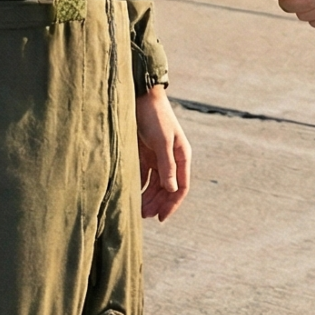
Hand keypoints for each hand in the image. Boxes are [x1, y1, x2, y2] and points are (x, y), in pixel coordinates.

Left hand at [136, 86, 191, 220]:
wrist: (141, 96)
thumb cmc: (155, 116)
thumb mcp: (162, 141)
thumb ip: (167, 166)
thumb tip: (172, 189)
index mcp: (182, 155)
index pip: (181, 186)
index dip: (172, 204)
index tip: (161, 218)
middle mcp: (172, 158)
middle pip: (168, 188)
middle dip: (158, 203)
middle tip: (144, 217)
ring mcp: (158, 156)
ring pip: (155, 184)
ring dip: (149, 197)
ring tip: (138, 211)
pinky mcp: (145, 153)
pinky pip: (144, 175)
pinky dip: (140, 186)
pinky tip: (132, 195)